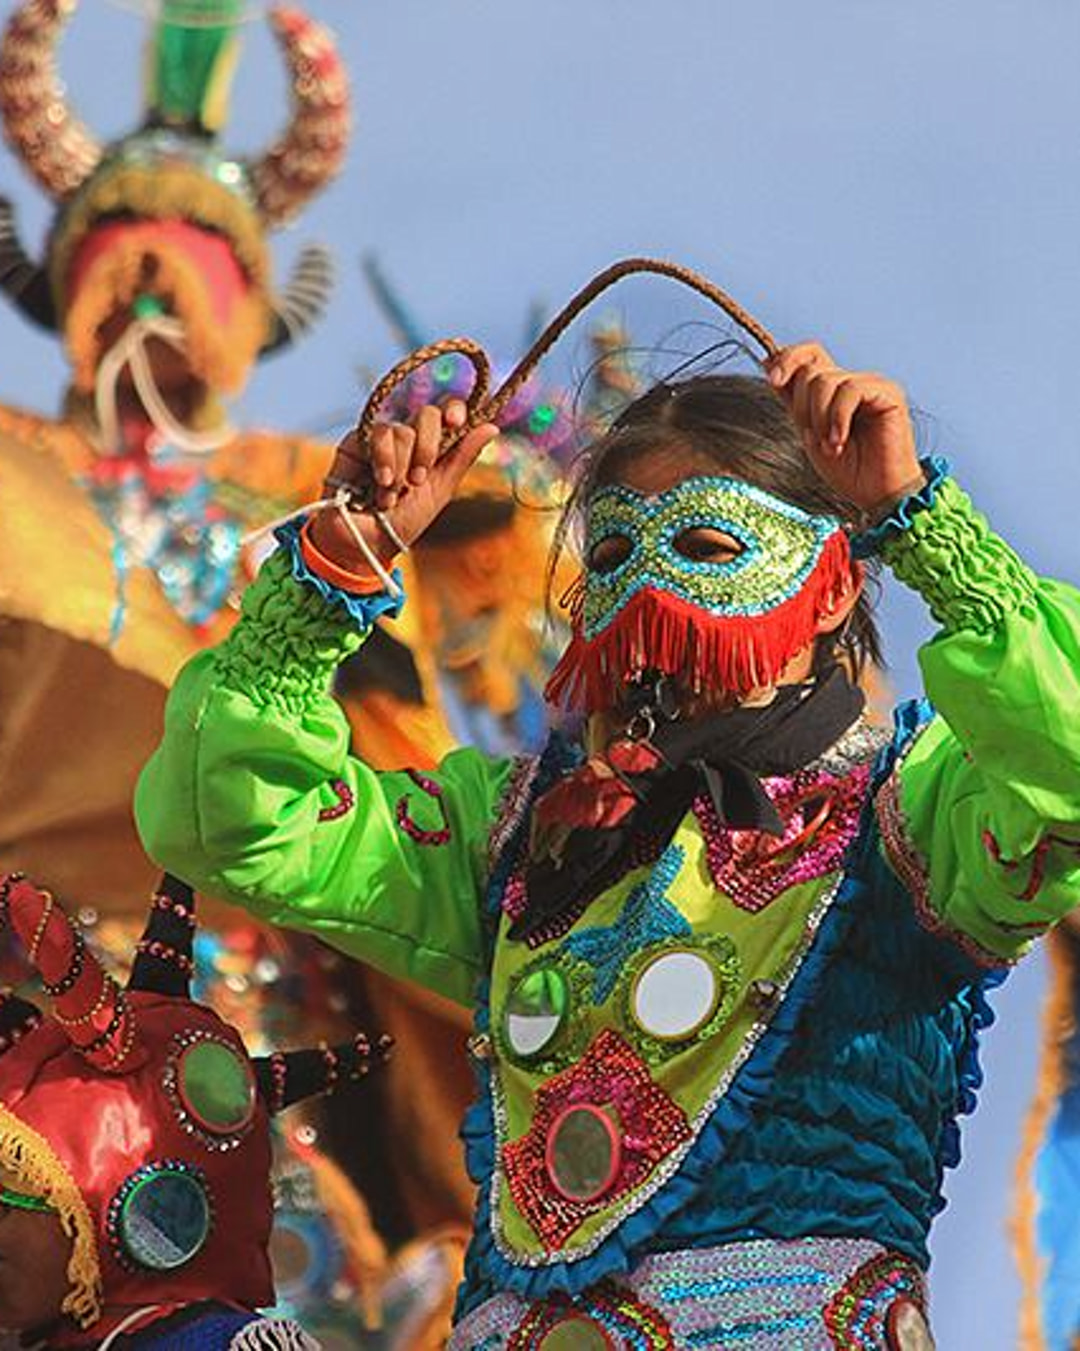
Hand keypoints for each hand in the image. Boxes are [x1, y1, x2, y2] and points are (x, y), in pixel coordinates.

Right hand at [310, 399, 498, 570]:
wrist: (366, 541)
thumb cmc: (404, 522)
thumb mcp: (439, 492)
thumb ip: (461, 457)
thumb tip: (492, 426)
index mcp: (434, 447)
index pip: (447, 412)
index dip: (453, 409)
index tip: (456, 422)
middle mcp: (409, 437)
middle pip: (428, 414)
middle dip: (428, 448)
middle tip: (417, 481)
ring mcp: (383, 438)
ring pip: (403, 430)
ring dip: (401, 468)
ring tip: (391, 495)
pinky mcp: (357, 440)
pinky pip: (379, 433)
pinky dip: (384, 459)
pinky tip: (381, 482)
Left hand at [765, 342, 922, 513]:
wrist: (876, 494)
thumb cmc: (847, 470)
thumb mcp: (807, 432)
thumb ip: (792, 399)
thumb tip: (766, 362)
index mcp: (830, 390)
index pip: (808, 354)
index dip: (787, 359)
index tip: (772, 379)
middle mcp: (849, 382)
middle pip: (810, 369)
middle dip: (802, 407)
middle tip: (813, 436)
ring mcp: (870, 385)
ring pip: (825, 380)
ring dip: (819, 418)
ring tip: (830, 446)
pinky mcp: (888, 392)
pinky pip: (850, 389)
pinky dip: (838, 418)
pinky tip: (839, 441)